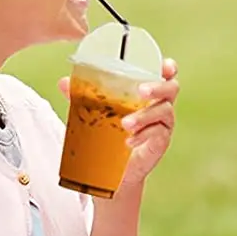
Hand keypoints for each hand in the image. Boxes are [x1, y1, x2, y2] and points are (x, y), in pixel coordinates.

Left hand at [60, 59, 178, 189]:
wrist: (114, 168)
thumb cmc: (110, 132)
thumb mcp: (95, 111)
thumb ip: (84, 96)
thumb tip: (64, 82)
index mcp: (148, 92)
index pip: (165, 75)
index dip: (168, 68)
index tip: (164, 66)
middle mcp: (160, 104)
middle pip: (172, 88)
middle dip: (158, 87)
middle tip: (141, 91)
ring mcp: (163, 124)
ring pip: (164, 111)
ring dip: (145, 115)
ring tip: (125, 123)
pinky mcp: (160, 142)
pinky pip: (158, 134)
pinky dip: (143, 135)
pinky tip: (128, 141)